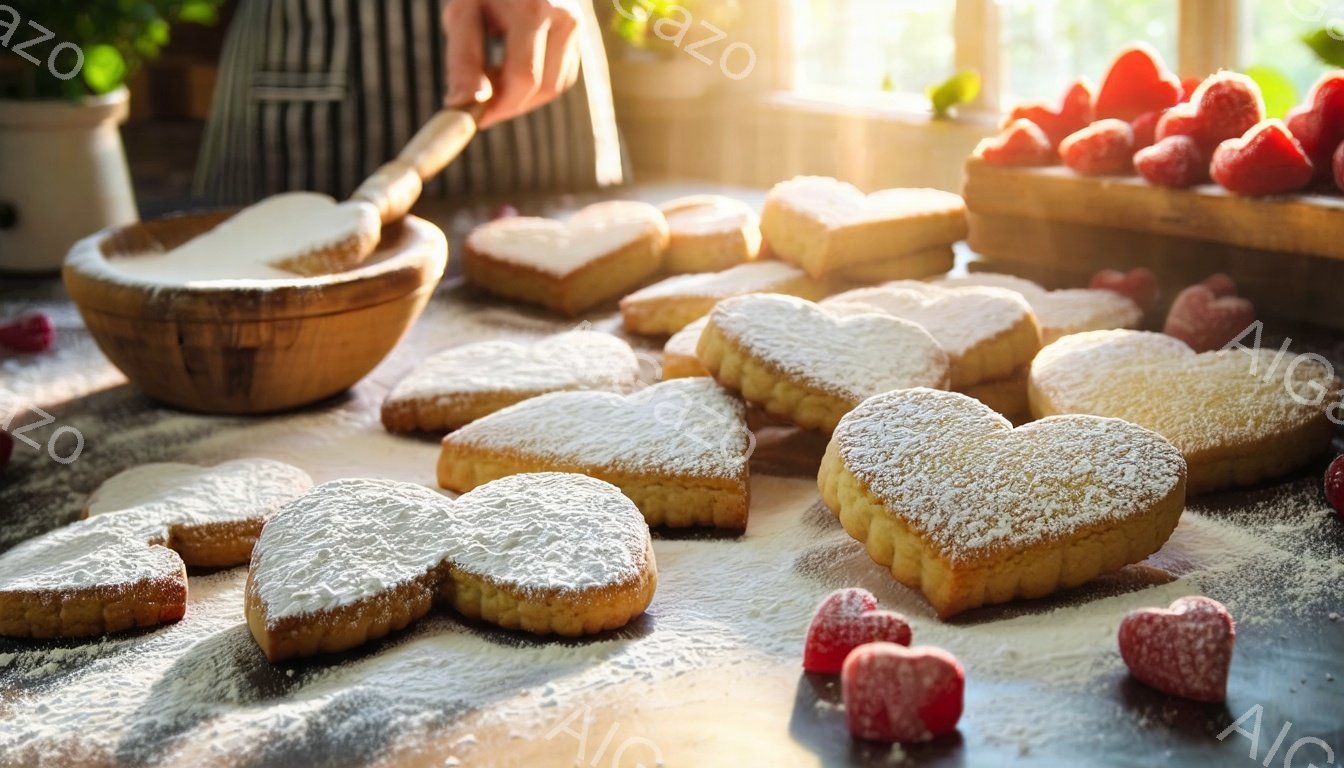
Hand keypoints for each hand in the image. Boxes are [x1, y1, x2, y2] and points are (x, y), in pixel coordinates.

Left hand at [442, 0, 581, 128]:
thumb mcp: (464, 11)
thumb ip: (462, 60)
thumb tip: (462, 105)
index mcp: (533, 8)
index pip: (523, 76)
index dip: (498, 105)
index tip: (473, 119)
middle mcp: (564, 17)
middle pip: (543, 87)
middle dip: (509, 105)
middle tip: (479, 106)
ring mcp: (577, 26)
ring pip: (554, 86)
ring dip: (521, 96)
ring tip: (492, 78)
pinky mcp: (580, 35)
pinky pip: (560, 76)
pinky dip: (535, 84)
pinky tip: (511, 69)